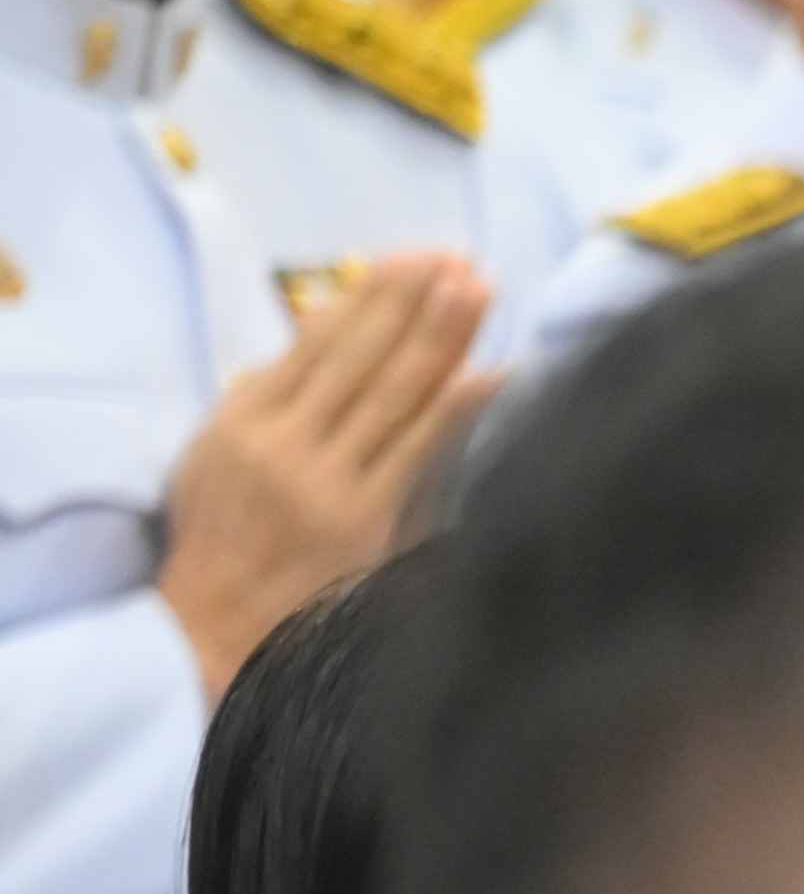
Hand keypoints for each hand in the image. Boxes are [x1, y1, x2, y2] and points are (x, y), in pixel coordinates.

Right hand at [154, 256, 490, 695]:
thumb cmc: (223, 545)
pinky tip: (499, 374)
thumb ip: (270, 397)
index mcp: (242, 420)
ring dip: (441, 334)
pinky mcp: (365, 521)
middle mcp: (283, 441)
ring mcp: (327, 481)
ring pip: (393, 391)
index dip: (368, 296)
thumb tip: (321, 332)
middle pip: (359, 355)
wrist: (215, 634)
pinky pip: (422, 451)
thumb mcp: (218, 458)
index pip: (315, 342)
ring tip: (478, 287)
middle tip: (457, 259)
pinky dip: (462, 407)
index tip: (411, 261)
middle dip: (411, 300)